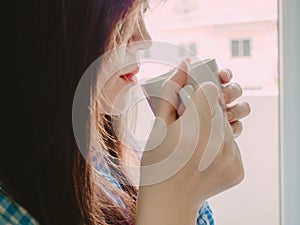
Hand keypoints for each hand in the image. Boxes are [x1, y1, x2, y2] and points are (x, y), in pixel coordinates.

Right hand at [136, 59, 245, 224]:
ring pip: (228, 126)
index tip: (190, 104)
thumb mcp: (158, 125)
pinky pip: (233, 145)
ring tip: (195, 145)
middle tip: (189, 129)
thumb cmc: (158, 162)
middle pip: (220, 108)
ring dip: (215, 129)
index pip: (210, 91)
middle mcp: (215, 143)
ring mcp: (230, 158)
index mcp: (192, 128)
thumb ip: (171, 91)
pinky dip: (221, 146)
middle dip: (206, 112)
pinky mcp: (238, 170)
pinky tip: (205, 156)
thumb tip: (184, 63)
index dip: (199, 94)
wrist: (169, 199)